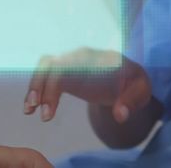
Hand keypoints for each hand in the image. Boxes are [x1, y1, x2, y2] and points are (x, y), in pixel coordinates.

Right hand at [24, 48, 151, 123]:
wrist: (128, 78)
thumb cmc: (134, 83)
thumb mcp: (141, 91)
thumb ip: (131, 101)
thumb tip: (120, 115)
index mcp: (98, 58)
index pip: (71, 66)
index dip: (55, 85)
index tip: (48, 111)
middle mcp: (81, 56)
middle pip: (52, 63)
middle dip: (39, 84)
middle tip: (33, 109)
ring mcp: (72, 62)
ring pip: (45, 66)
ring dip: (34, 86)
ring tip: (29, 111)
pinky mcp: (67, 72)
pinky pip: (47, 75)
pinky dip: (38, 90)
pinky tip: (34, 110)